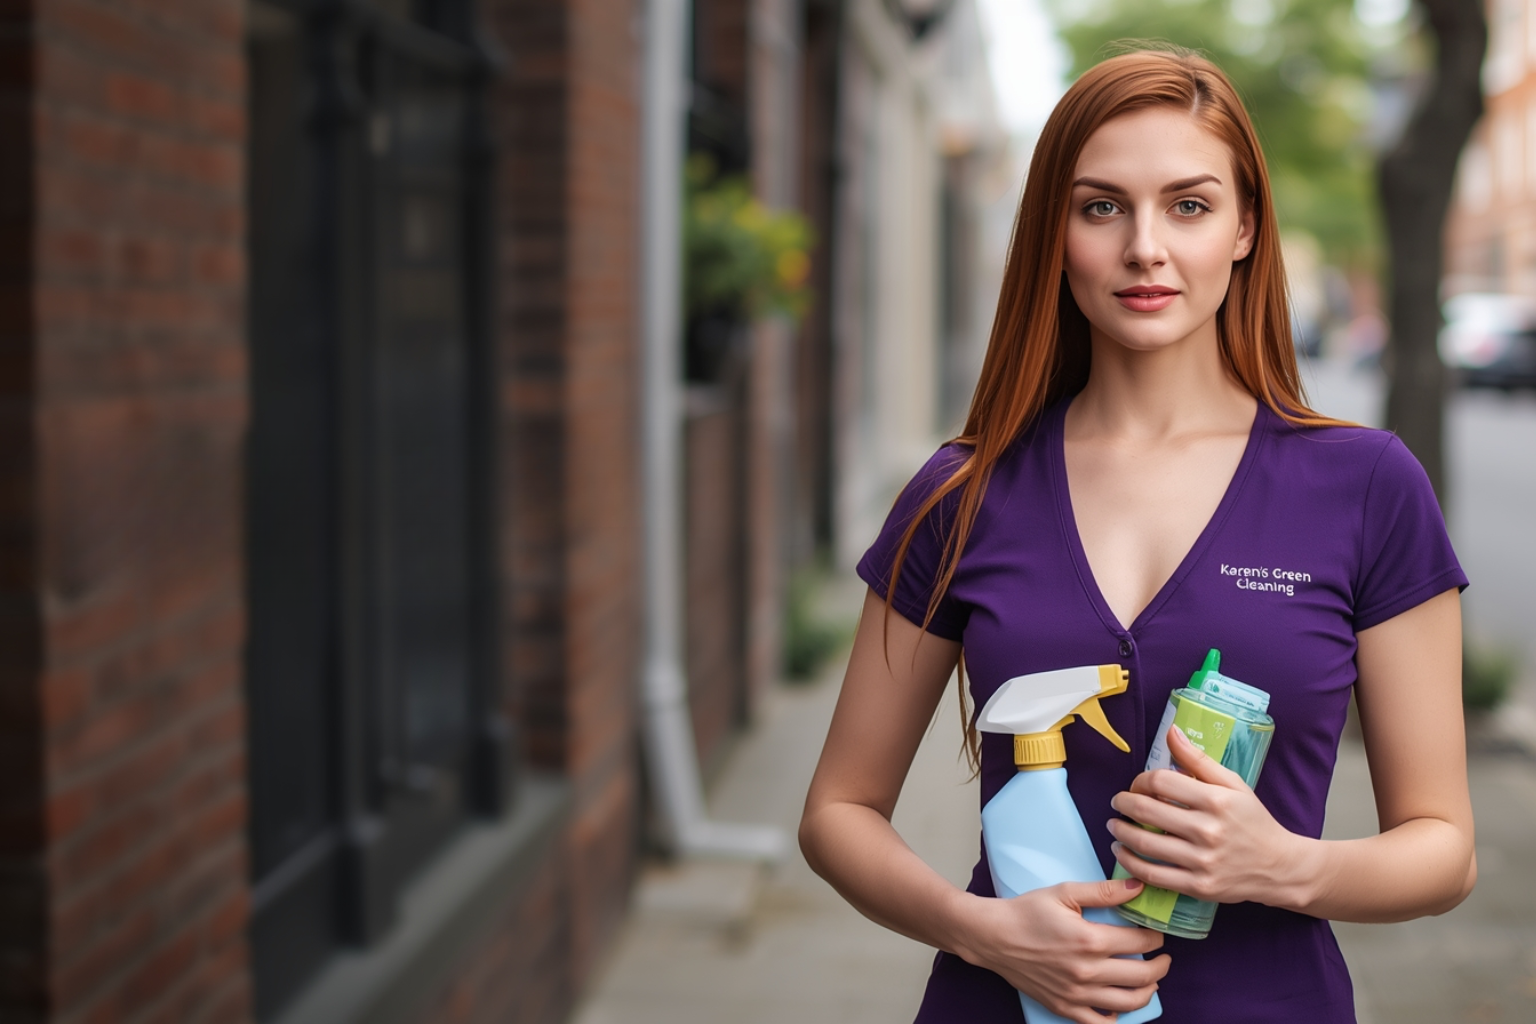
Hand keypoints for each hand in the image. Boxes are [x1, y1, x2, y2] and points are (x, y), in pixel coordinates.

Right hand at [954, 878, 1168, 1023]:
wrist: (993, 937)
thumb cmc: (1026, 912)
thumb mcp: (1064, 892)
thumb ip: (1104, 891)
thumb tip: (1138, 887)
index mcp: (1090, 940)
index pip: (1141, 942)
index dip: (1156, 937)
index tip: (1156, 932)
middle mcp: (1087, 972)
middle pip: (1143, 976)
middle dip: (1161, 966)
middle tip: (1163, 958)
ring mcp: (1076, 994)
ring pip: (1129, 1003)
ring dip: (1148, 992)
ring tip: (1151, 981)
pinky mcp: (1064, 1007)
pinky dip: (1117, 1017)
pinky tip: (1120, 1004)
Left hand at [1107, 725, 1312, 907]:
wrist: (1280, 867)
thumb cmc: (1253, 821)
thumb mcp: (1233, 784)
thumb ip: (1198, 759)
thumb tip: (1171, 732)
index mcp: (1215, 800)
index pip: (1160, 782)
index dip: (1140, 781)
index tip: (1136, 785)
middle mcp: (1208, 830)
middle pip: (1147, 811)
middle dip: (1123, 804)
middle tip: (1118, 802)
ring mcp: (1202, 861)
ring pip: (1145, 844)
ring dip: (1120, 832)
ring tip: (1115, 825)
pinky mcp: (1198, 886)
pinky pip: (1153, 874)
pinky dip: (1130, 863)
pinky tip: (1122, 852)